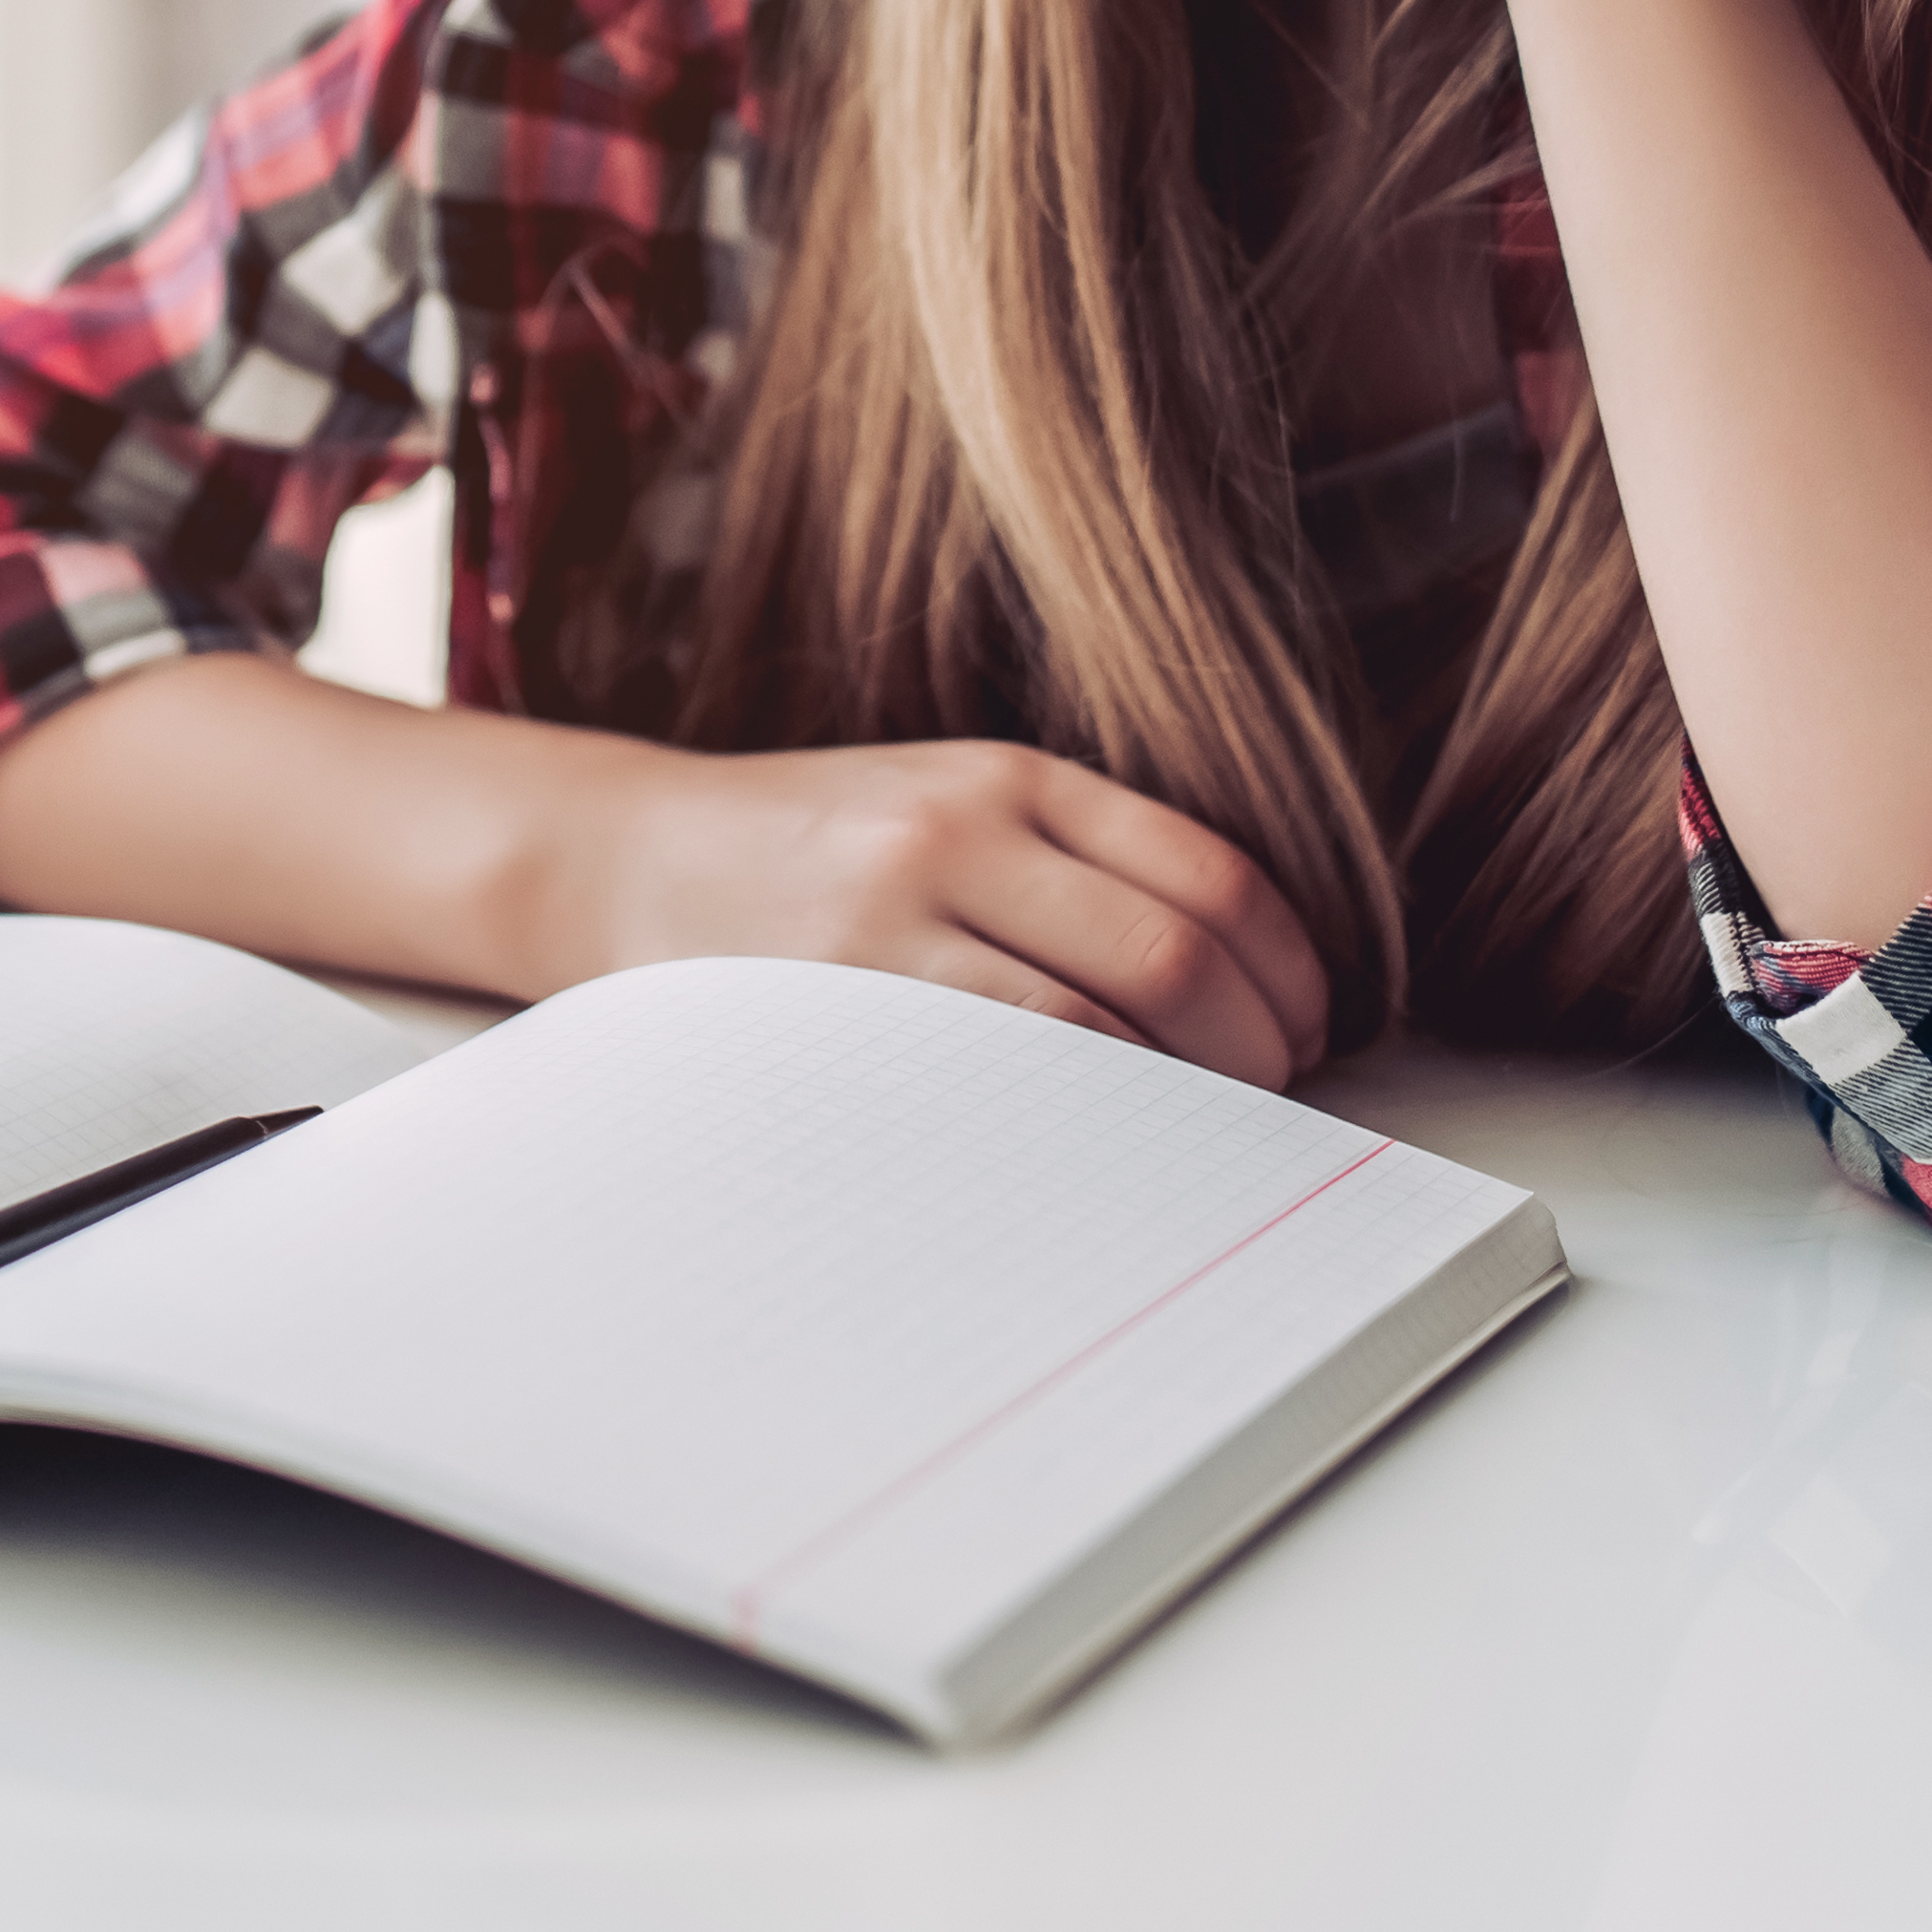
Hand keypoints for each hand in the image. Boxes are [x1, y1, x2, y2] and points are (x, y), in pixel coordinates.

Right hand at [545, 737, 1331, 1084]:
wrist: (622, 857)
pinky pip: (998, 1084)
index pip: (1210, 874)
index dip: (1290, 968)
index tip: (1309, 1025)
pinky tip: (1093, 1155)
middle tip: (1266, 1100)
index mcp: (1009, 776)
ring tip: (1192, 1140)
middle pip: (1175, 956)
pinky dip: (1074, 1128)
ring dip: (1177, 1104)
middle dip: (1254, 1051)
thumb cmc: (804, 847)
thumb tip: (1238, 984)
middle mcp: (958, 832)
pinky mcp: (838, 1005)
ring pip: (1098, 1029)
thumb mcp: (944, 797)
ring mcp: (893, 921)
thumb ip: (1075, 859)